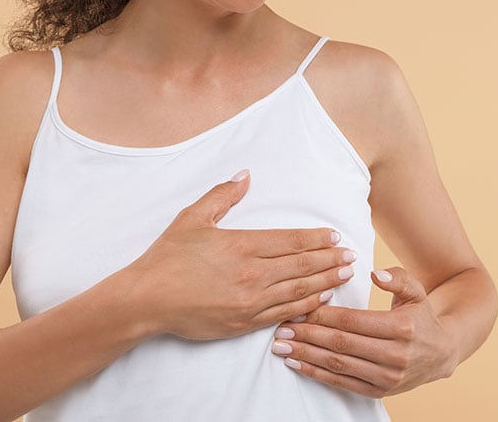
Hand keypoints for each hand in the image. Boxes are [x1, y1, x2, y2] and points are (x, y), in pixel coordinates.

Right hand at [124, 169, 357, 340]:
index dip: (317, 239)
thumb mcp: (192, 218)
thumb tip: (245, 175)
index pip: (292, 241)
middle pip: (303, 265)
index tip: (335, 236)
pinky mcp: (245, 322)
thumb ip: (222, 195)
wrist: (146, 300)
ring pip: (299, 290)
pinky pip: (284, 313)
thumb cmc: (167, 258)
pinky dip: (306, 305)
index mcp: (243, 245)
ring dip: (326, 281)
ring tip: (345, 275)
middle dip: (330, 260)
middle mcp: (253, 273)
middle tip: (351, 256)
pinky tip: (321, 299)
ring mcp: (251, 301)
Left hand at [270, 266, 458, 397]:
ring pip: (338, 364)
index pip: (353, 320)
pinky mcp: (380, 391)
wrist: (441, 353)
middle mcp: (395, 355)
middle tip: (282, 328)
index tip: (299, 308)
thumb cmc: (421, 317)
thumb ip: (398, 278)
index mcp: (402, 327)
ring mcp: (388, 376)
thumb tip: (376, 273)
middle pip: (341, 343)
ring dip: (306, 355)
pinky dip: (317, 374)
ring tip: (282, 346)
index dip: (323, 315)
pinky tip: (298, 364)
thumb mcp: (416, 291)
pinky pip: (342, 383)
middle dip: (308, 335)